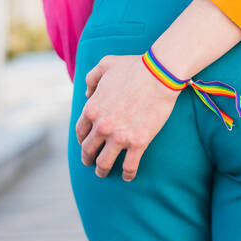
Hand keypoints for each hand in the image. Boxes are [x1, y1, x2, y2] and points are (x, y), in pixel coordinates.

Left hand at [75, 54, 179, 180]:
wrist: (159, 75)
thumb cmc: (135, 67)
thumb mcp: (106, 64)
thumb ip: (91, 78)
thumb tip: (87, 93)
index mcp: (92, 109)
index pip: (80, 131)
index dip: (82, 140)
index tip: (86, 143)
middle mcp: (102, 126)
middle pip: (89, 149)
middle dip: (88, 158)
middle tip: (90, 162)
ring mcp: (119, 137)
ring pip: (105, 162)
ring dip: (102, 170)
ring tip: (103, 173)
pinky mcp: (138, 142)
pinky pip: (129, 165)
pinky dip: (127, 174)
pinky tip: (128, 176)